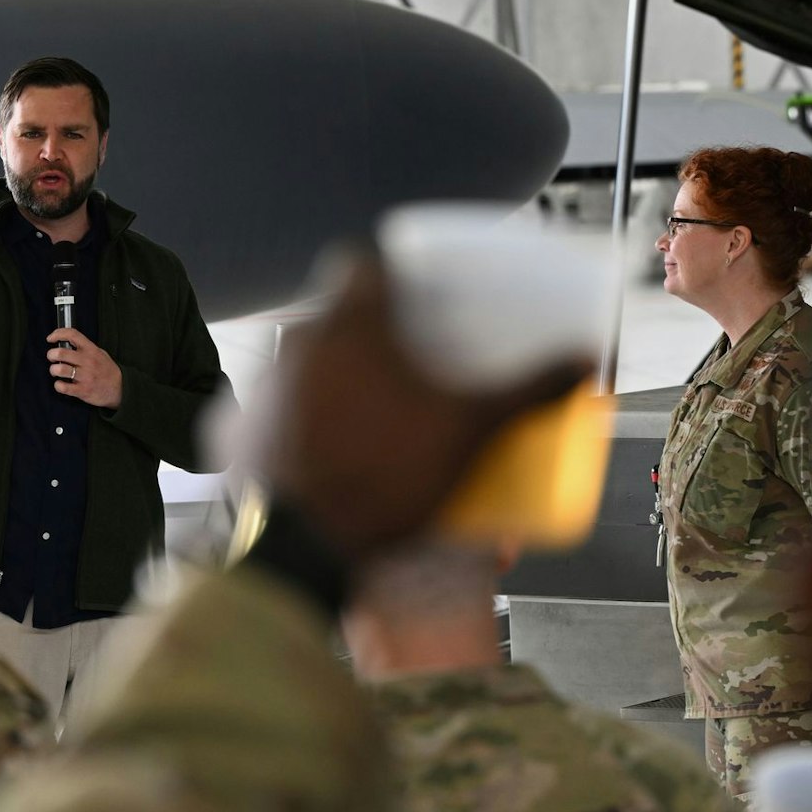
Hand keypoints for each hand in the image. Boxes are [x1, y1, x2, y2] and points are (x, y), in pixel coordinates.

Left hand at [47, 329, 121, 409]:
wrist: (120, 389)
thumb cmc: (107, 370)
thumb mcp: (100, 353)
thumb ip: (85, 348)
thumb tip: (66, 343)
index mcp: (91, 350)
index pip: (72, 335)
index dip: (58, 334)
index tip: (51, 338)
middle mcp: (87, 361)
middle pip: (61, 353)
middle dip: (51, 354)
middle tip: (52, 357)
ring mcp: (85, 376)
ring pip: (60, 369)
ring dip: (53, 370)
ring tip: (56, 372)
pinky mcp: (82, 390)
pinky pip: (63, 387)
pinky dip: (58, 385)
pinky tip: (61, 384)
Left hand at [259, 252, 587, 560]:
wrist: (298, 548)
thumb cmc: (385, 478)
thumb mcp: (468, 433)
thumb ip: (526, 390)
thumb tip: (582, 360)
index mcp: (350, 324)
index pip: (361, 263)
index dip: (389, 274)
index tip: (414, 296)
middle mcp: (294, 342)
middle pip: (333, 318)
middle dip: (366, 336)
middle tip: (403, 366)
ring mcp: (256, 387)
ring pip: (297, 365)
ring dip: (326, 380)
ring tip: (365, 417)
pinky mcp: (230, 431)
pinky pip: (267, 411)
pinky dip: (291, 423)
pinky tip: (320, 449)